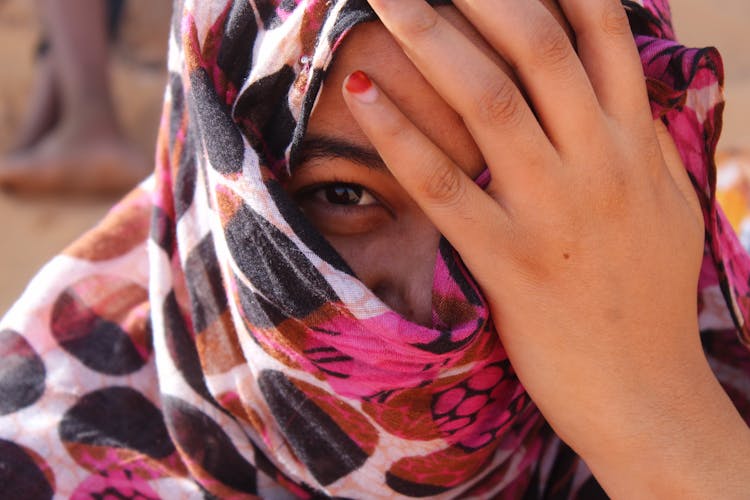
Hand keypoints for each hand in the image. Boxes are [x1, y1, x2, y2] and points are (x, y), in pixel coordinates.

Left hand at [342, 0, 749, 495]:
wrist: (645, 393)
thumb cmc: (650, 299)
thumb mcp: (669, 209)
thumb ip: (645, 145)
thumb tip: (623, 95)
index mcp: (634, 144)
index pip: (599, 34)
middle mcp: (598, 163)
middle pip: (534, 47)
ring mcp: (552, 211)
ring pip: (488, 101)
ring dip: (429, 38)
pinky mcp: (509, 262)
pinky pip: (444, 186)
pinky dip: (400, 134)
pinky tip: (363, 93)